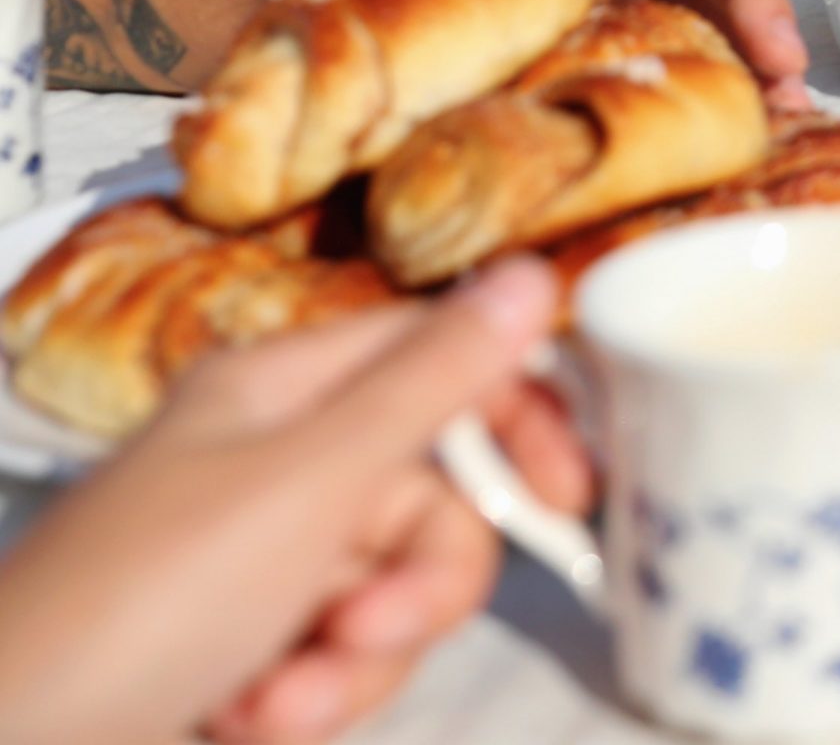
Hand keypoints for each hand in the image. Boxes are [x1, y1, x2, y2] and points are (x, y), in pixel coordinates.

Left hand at [0, 260, 588, 744]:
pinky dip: (311, 700)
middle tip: (367, 629)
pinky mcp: (246, 649)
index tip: (564, 500)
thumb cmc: (144, 606)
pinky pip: (341, 659)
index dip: (519, 421)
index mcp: (281, 393)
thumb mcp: (310, 484)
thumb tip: (532, 272)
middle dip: (419, 584)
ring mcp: (257, 562)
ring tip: (276, 703)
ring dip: (357, 660)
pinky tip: (245, 723)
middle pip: (433, 499)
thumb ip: (434, 384)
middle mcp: (272, 464)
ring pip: (393, 591)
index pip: (444, 362)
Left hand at [466, 0, 809, 105]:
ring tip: (787, 102)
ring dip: (760, 48)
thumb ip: (486, 11)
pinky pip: (704, 43)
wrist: (403, 29)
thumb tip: (520, 75)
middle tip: (786, 64)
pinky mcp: (646, 33)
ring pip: (718, 3)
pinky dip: (737, 75)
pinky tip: (762, 114)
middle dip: (754, 4)